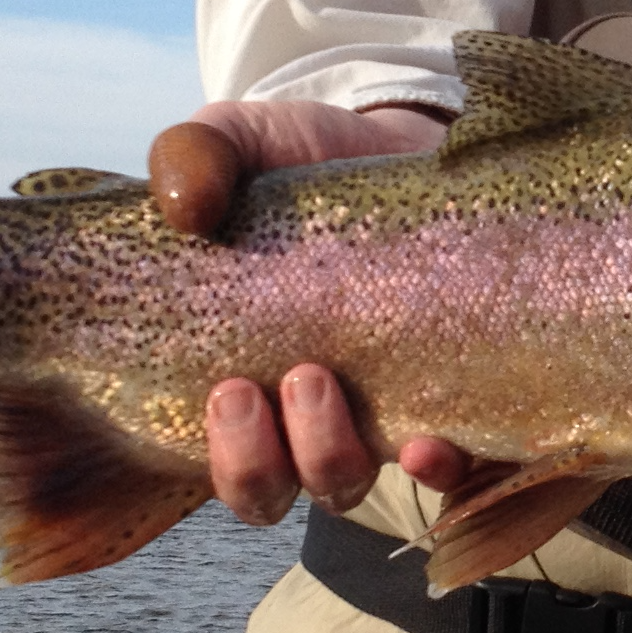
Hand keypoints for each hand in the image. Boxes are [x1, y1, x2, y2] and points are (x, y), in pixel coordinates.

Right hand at [149, 99, 462, 525]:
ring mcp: (374, 407)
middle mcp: (299, 414)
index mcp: (238, 378)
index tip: (224, 390)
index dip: (220, 459)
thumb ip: (196, 157)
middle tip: (265, 383)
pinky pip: (449, 464)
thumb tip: (182, 207)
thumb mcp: (238, 141)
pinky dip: (436, 467)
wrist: (399, 145)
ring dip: (327, 456)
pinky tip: (428, 443)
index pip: (212, 462)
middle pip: (270, 490)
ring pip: (343, 483)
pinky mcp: (449, 393)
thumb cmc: (299, 163)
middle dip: (256, 460)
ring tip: (321, 381)